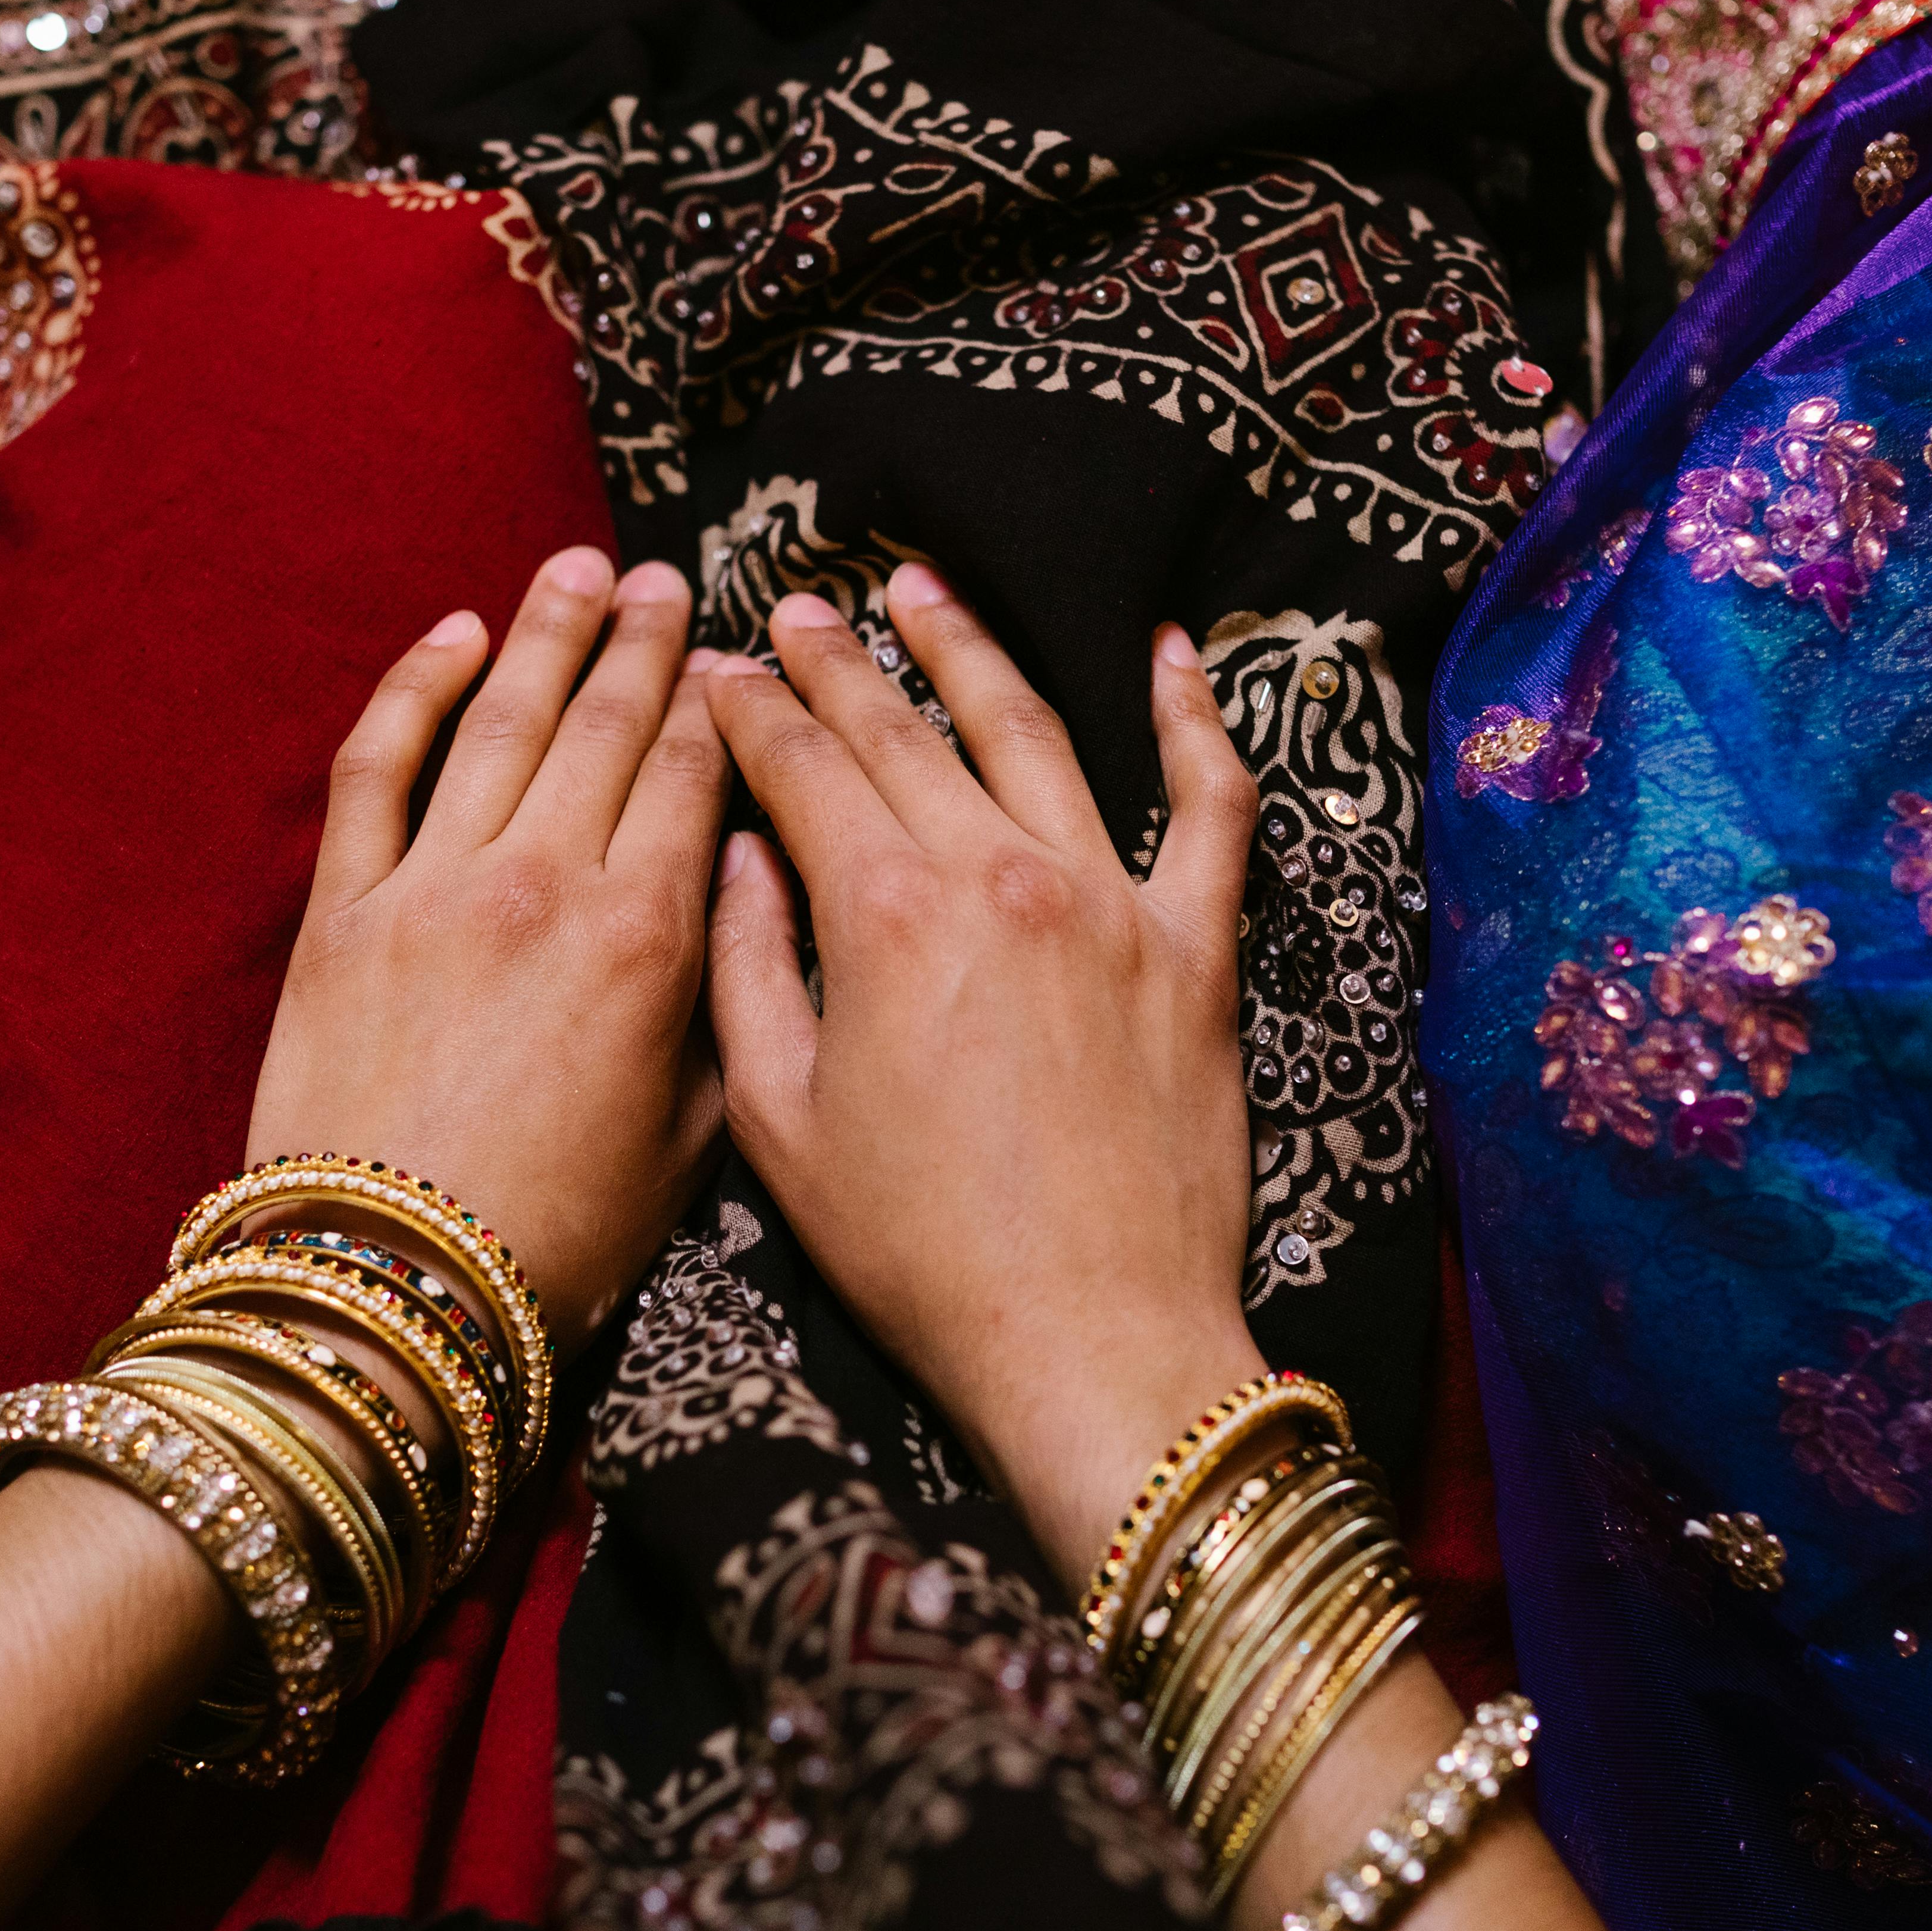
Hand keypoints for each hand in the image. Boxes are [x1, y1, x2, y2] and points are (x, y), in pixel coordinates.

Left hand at [247, 546, 731, 1349]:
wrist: (391, 1293)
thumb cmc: (556, 1239)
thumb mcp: (690, 1139)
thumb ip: (718, 1012)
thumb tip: (729, 911)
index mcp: (646, 939)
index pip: (692, 775)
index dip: (717, 702)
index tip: (732, 653)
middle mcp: (544, 884)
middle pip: (606, 723)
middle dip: (643, 640)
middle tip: (664, 576)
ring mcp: (434, 886)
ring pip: (502, 718)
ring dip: (547, 631)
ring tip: (578, 568)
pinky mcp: (343, 911)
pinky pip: (379, 766)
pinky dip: (415, 687)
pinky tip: (452, 635)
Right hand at [703, 565, 1267, 1584]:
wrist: (1091, 1339)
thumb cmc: (920, 1254)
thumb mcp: (781, 1123)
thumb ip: (748, 970)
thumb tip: (741, 860)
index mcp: (885, 915)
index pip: (800, 766)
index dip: (749, 710)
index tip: (717, 670)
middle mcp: (1001, 876)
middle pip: (903, 731)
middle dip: (837, 660)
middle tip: (797, 609)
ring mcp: (1111, 903)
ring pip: (1035, 733)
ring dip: (972, 650)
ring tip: (925, 591)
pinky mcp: (1196, 950)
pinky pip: (1214, 808)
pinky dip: (1196, 720)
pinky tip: (1173, 656)